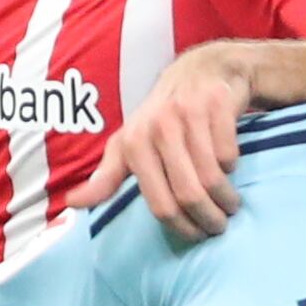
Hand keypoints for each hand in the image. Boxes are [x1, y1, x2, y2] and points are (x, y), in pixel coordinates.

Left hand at [63, 41, 258, 234]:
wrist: (202, 70)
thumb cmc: (162, 116)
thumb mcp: (128, 143)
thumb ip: (105, 177)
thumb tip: (72, 203)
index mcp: (133, 143)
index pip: (160, 204)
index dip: (182, 228)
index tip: (196, 235)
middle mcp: (158, 126)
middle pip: (188, 194)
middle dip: (209, 219)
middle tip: (219, 225)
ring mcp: (188, 113)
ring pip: (212, 177)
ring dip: (227, 198)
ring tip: (230, 204)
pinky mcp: (217, 104)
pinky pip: (229, 153)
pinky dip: (233, 166)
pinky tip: (231, 167)